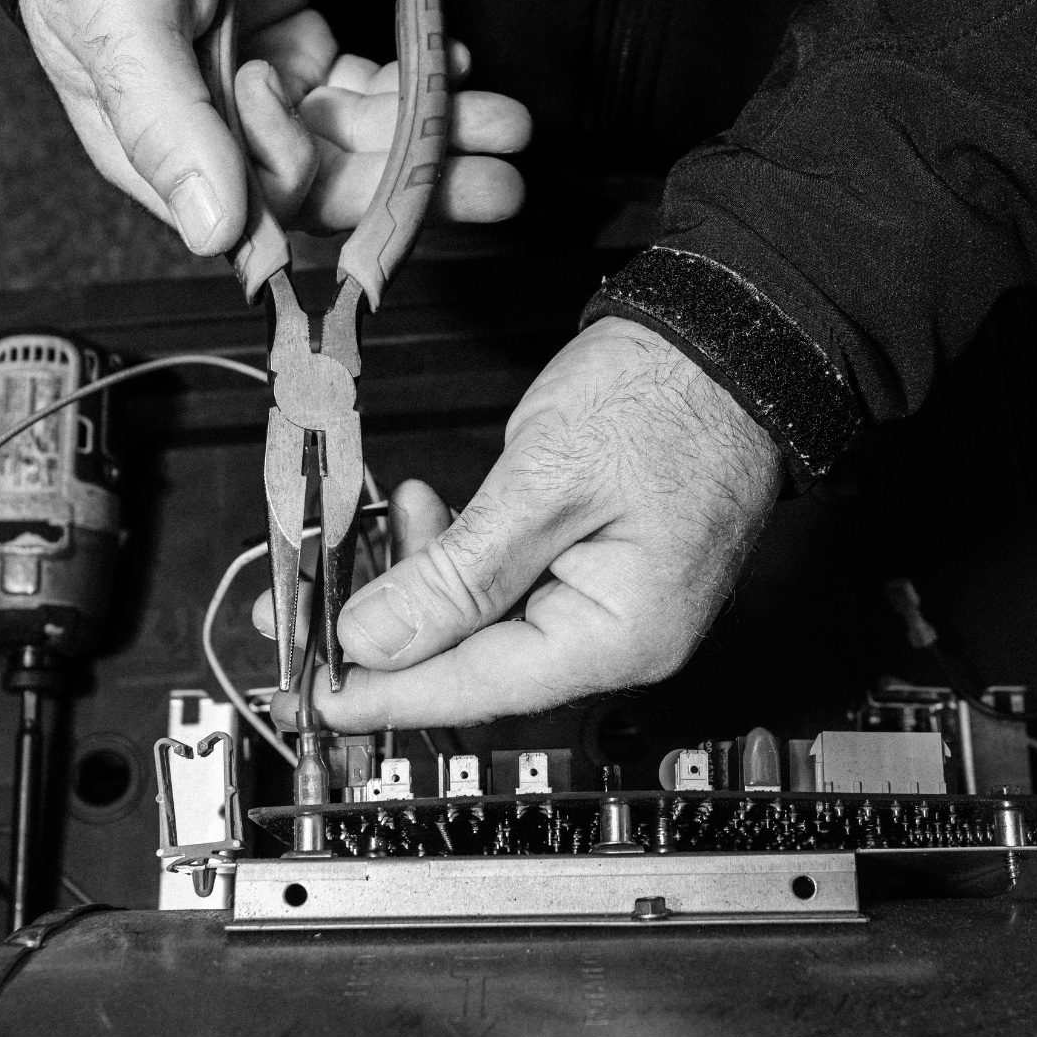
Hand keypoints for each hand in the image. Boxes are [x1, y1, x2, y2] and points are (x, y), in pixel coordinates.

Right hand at [12, 0, 530, 253]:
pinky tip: (456, 67)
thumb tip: (217, 233)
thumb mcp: (119, 21)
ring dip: (435, 134)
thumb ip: (166, 126)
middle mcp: (219, 141)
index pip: (258, 206)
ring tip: (505, 126)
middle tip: (497, 181)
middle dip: (416, 183)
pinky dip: (416, 80)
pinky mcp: (300, 58)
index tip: (351, 151)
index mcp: (162, 154)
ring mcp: (265, 100)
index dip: (316, 183)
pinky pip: (368, 88)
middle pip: (331, 185)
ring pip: (362, 140)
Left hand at [257, 319, 785, 727]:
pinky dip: (458, 559)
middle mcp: (621, 639)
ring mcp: (613, 608)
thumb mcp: (543, 482)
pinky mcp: (598, 573)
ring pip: (483, 628)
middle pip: (474, 667)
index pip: (474, 690)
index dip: (379, 696)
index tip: (307, 698)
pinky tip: (431, 510)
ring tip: (387, 517)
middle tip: (303, 614)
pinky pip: (510, 591)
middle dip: (384, 637)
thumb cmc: (670, 396)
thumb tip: (373, 641)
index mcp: (620, 634)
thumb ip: (454, 575)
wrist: (734, 338)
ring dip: (419, 585)